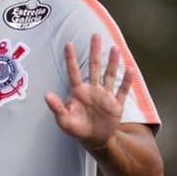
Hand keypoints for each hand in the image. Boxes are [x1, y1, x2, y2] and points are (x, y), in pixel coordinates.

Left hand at [45, 33, 133, 151]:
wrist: (94, 140)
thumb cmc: (77, 128)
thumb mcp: (64, 120)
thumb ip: (56, 107)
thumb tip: (46, 95)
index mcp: (78, 92)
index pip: (74, 72)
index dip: (71, 59)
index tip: (68, 44)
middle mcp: (92, 90)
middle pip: (94, 67)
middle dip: (95, 51)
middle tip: (95, 35)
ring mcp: (105, 96)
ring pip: (109, 75)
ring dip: (112, 62)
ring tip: (114, 48)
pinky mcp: (116, 105)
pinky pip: (122, 91)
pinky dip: (126, 82)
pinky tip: (130, 70)